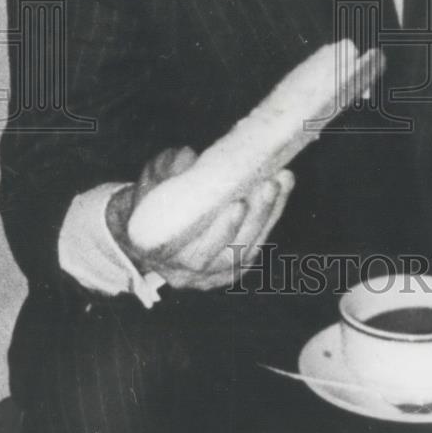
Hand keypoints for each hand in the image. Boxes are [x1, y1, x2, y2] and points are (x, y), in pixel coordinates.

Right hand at [106, 146, 294, 290]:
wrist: (151, 228)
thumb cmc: (149, 201)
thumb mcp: (149, 180)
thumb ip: (165, 169)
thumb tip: (188, 157)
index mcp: (161, 255)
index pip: (197, 250)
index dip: (222, 230)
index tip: (239, 202)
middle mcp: (187, 274)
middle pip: (230, 252)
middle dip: (255, 217)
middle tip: (270, 183)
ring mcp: (211, 275)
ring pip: (247, 250)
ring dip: (269, 214)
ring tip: (282, 179)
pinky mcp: (231, 269)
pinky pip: (255, 247)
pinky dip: (270, 218)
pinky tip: (281, 190)